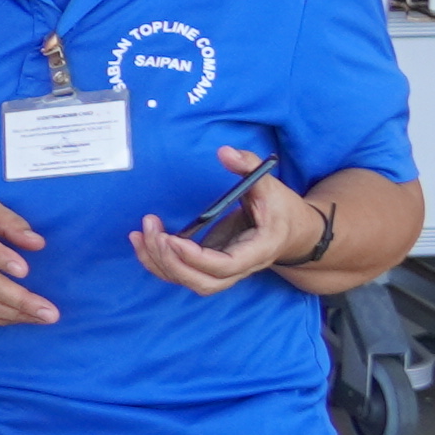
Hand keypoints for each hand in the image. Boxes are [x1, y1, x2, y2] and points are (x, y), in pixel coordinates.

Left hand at [135, 149, 317, 298]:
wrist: (294, 233)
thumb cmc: (282, 208)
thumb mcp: (270, 185)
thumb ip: (249, 166)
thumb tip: (224, 152)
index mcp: (257, 250)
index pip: (225, 265)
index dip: (195, 257)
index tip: (171, 239)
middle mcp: (240, 268)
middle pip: (203, 282)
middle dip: (171, 262)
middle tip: (152, 232)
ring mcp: (224, 270)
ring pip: (189, 281)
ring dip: (159, 263)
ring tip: (140, 235)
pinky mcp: (210, 265)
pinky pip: (182, 273)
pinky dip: (158, 262)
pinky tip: (142, 241)